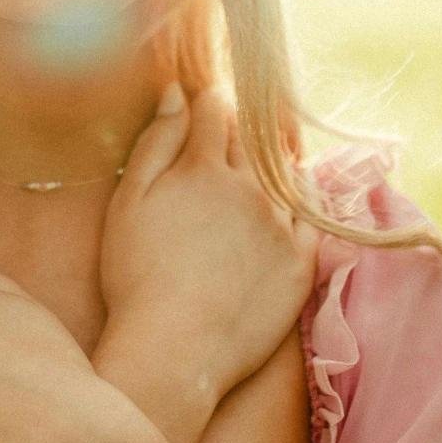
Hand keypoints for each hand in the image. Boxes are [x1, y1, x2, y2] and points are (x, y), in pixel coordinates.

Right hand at [97, 86, 317, 427]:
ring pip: (282, 171)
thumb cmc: (136, 277)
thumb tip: (177, 92)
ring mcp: (281, 224)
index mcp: (203, 168)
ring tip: (253, 168)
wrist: (175, 350)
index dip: (205, 104)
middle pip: (248, 138)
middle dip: (236, 129)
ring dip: (269, 160)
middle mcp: (250, 188)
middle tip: (224, 136)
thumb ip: (155, 142)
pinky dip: (301, 197)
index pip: (213, 112)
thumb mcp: (129, 201)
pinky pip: (312, 213)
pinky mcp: (302, 261)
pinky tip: (288, 198)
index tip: (200, 106)